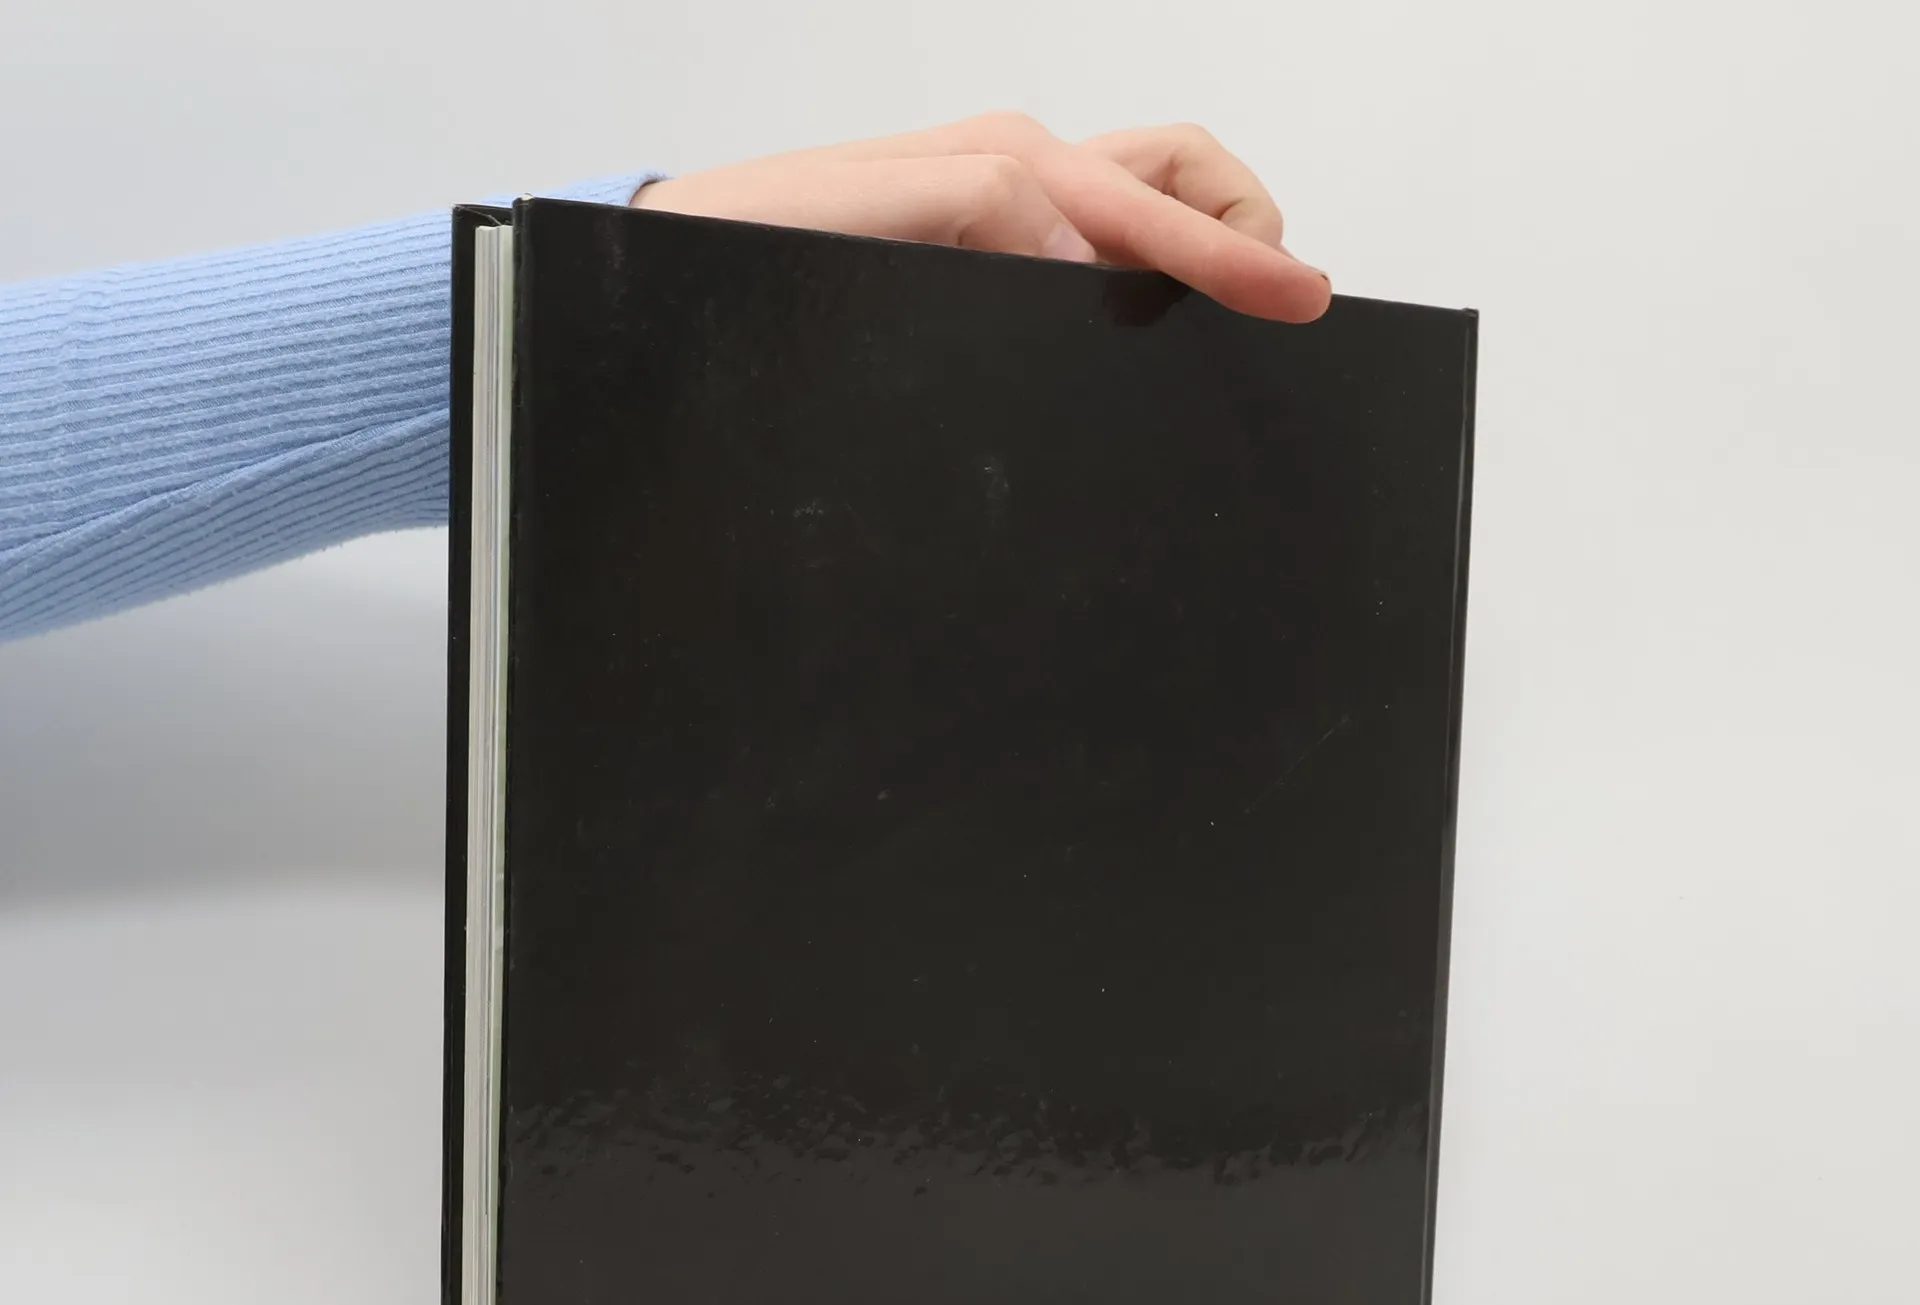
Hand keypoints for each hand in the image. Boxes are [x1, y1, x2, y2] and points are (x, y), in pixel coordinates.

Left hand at [632, 112, 1329, 322]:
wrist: (667, 274)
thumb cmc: (740, 243)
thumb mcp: (855, 212)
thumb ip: (973, 209)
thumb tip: (1079, 258)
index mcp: (1003, 168)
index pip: (1152, 199)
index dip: (1234, 255)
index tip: (1299, 302)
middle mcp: (1011, 191)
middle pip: (1170, 181)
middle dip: (1235, 229)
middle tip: (1267, 306)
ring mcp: (996, 231)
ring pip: (1134, 223)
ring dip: (1193, 256)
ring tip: (1222, 322)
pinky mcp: (969, 275)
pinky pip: (1078, 270)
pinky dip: (1132, 290)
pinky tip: (1131, 340)